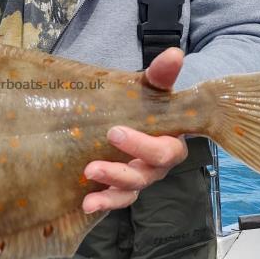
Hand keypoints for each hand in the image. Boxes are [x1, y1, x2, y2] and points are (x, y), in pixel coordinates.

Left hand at [82, 47, 187, 212]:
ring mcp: (138, 179)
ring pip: (130, 190)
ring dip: (110, 188)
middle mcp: (156, 167)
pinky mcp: (119, 188)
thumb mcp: (151, 87)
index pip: (165, 151)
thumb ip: (161, 74)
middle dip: (122, 167)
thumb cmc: (145, 104)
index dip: (143, 146)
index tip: (114, 131)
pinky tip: (85, 204)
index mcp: (170, 143)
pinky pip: (115, 200)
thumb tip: (174, 53)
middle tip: (94, 158)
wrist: (131, 116)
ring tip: (88, 176)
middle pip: (147, 174)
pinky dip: (102, 204)